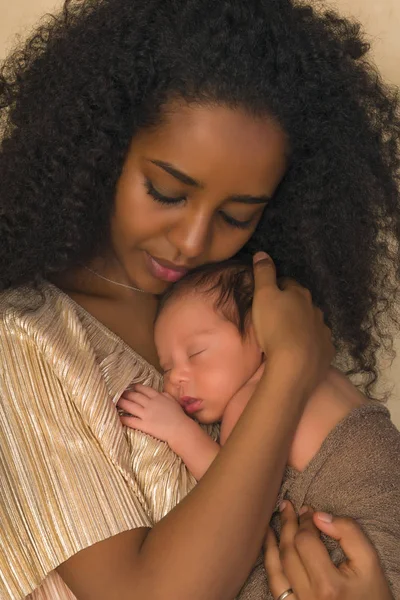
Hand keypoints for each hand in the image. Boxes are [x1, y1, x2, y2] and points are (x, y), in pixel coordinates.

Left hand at [117, 384, 191, 446]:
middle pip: (135, 396)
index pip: (144, 389)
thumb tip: (160, 393)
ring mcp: (146, 414)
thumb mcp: (173, 401)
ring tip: (115, 401)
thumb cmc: (179, 416)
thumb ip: (166, 395)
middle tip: (118, 392)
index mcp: (158, 397)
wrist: (180, 429)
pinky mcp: (144, 425)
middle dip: (126, 394)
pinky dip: (122, 418)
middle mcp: (150, 403)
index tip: (132, 387)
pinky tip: (116, 416)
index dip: (136, 387)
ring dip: (122, 402)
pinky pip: (130, 420)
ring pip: (130, 406)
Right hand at [252, 252, 333, 395]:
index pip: (287, 284)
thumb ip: (263, 273)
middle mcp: (315, 309)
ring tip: (286, 335)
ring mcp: (323, 331)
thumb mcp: (263, 296)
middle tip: (275, 317)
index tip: (266, 297)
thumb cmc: (276, 327)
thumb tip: (263, 253)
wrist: (295, 365)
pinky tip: (300, 351)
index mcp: (300, 294)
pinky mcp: (326, 351)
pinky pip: (317, 343)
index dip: (276, 288)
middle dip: (290, 307)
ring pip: (311, 323)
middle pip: (301, 303)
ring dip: (300, 325)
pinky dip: (309, 344)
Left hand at [264, 501, 393, 599]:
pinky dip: (270, 562)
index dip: (305, 521)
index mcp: (328, 585)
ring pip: (275, 569)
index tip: (308, 510)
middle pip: (289, 552)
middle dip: (287, 524)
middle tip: (288, 505)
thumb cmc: (371, 594)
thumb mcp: (369, 561)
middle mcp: (308, 597)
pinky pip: (275, 585)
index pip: (305, 542)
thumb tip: (319, 516)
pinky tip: (269, 546)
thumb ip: (349, 533)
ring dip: (272, 541)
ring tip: (274, 519)